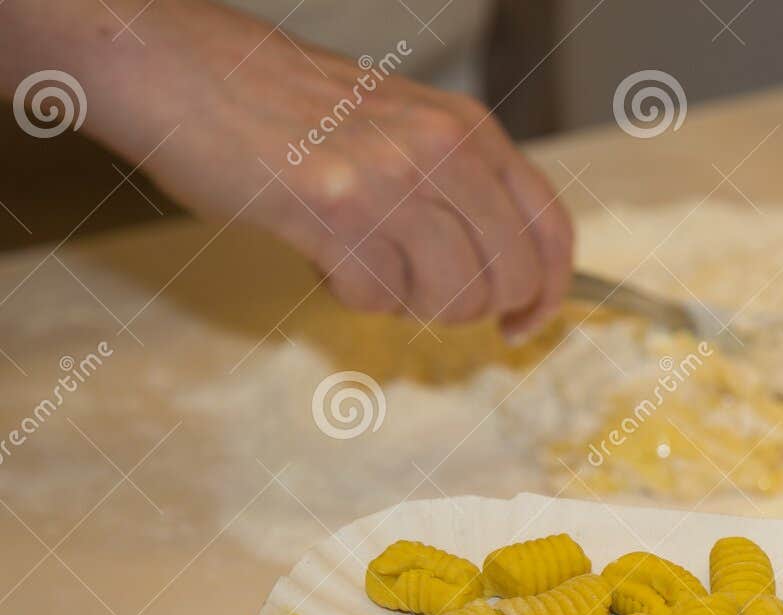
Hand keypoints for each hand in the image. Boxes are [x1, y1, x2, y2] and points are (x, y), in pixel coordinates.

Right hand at [83, 0, 571, 339]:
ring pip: (450, 298)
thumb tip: (510, 275)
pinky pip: (377, 297)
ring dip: (406, 301)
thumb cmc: (291, 109)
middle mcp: (444, 149)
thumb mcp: (403, 125)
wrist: (184, 74)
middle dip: (469, 307)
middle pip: (509, 279)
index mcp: (469, 129)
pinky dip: (349, 290)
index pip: (551, 229)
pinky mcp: (336, 209)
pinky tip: (319, 247)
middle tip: (418, 290)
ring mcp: (393, 178)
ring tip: (362, 256)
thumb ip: (459, 187)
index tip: (522, 325)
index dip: (548, 293)